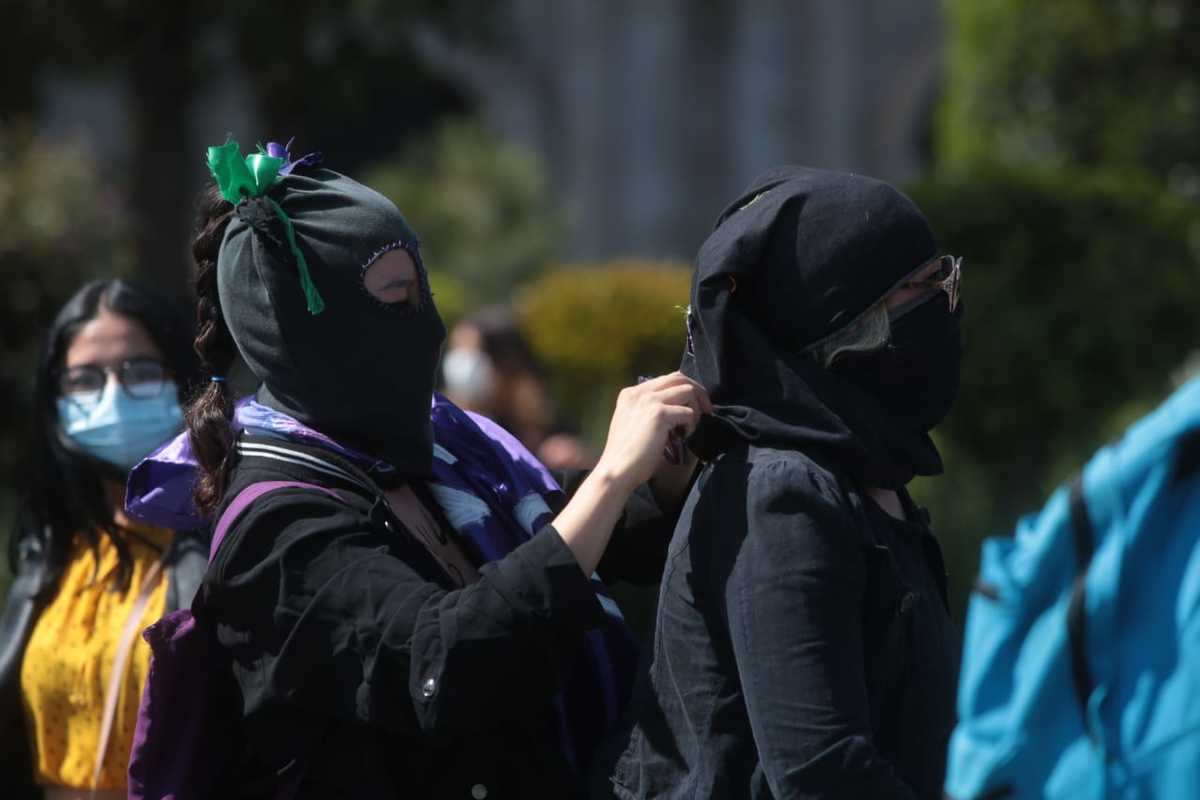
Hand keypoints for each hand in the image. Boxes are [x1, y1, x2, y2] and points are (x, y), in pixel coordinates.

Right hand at [594, 372, 711, 491]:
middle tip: (706, 410)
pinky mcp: (659, 414)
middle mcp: (639, 392)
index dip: (684, 389)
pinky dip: (692, 424)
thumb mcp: (633, 423)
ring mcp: (649, 401)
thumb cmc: (627, 454)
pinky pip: (688, 412)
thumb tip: (676, 406)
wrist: (618, 469)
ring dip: (696, 408)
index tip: (693, 405)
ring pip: (687, 390)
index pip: (665, 379)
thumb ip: (648, 410)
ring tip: (691, 426)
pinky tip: (684, 437)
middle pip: (678, 377)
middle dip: (697, 391)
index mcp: (631, 393)